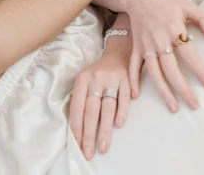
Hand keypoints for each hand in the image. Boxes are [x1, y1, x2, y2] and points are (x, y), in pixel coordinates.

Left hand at [70, 35, 131, 159]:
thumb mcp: (86, 80)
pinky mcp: (126, 79)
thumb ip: (82, 100)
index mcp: (82, 79)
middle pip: (91, 110)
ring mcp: (112, 78)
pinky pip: (123, 98)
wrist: (118, 51)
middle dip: (89, 134)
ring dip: (105, 129)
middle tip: (88, 152)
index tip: (77, 144)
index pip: (77, 106)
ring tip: (103, 147)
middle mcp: (96, 78)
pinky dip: (122, 112)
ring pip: (107, 107)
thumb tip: (78, 129)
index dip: (77, 126)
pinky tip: (119, 125)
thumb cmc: (99, 73)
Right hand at [123, 0, 203, 111]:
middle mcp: (159, 40)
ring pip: (154, 72)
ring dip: (163, 91)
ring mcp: (146, 45)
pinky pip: (133, 65)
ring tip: (174, 107)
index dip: (200, 71)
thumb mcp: (187, 4)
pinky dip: (133, 79)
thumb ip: (203, 20)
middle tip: (195, 104)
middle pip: (171, 69)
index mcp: (173, 29)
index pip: (189, 54)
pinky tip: (135, 95)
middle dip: (183, 89)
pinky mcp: (136, 46)